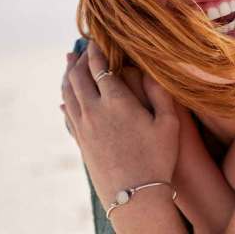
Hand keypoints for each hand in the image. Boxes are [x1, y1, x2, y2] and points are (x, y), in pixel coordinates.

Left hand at [61, 41, 179, 207]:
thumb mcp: (169, 122)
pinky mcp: (80, 142)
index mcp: (117, 101)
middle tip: (81, 47)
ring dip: (68, 76)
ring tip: (69, 63)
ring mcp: (84, 127)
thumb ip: (159, 92)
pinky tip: (64, 99)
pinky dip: (65, 100)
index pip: (100, 68)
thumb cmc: (158, 157)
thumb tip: (151, 69)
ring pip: (68, 94)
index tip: (97, 38)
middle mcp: (94, 111)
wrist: (134, 195)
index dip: (97, 51)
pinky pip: (67, 115)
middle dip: (79, 60)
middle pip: (78, 77)